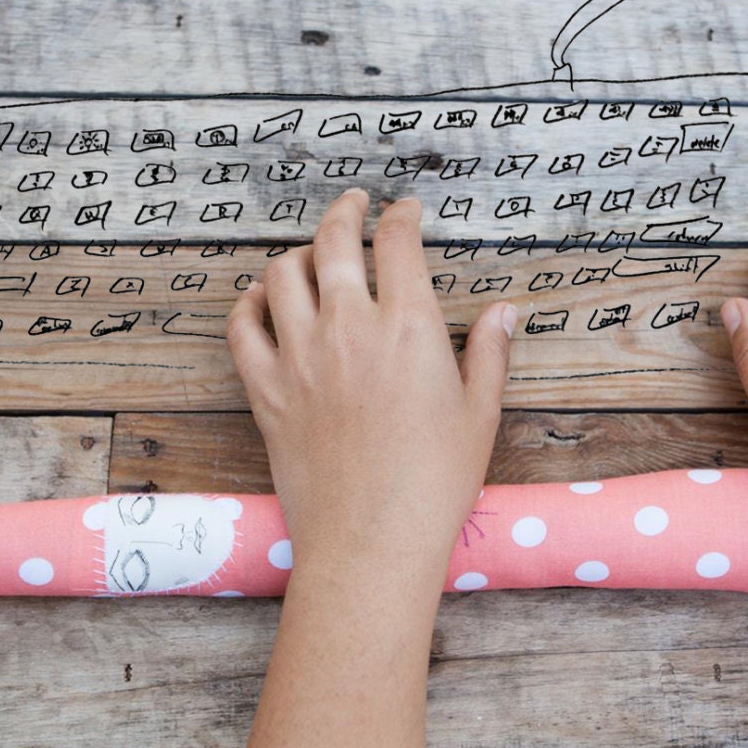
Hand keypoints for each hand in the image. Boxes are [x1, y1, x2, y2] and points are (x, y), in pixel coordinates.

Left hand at [226, 189, 516, 585]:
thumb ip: (490, 354)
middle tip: (354, 204)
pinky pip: (242, 327)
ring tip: (311, 255)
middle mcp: (348, 329)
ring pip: (281, 274)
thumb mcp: (479, 415)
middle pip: (333, 242)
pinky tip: (262, 301)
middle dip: (345, 212)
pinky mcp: (267, 391)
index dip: (402, 217)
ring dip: (297, 253)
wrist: (371, 543)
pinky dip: (250, 303)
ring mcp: (300, 357)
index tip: (407, 211)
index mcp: (408, 328)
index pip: (398, 244)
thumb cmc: (434, 485)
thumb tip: (505, 312)